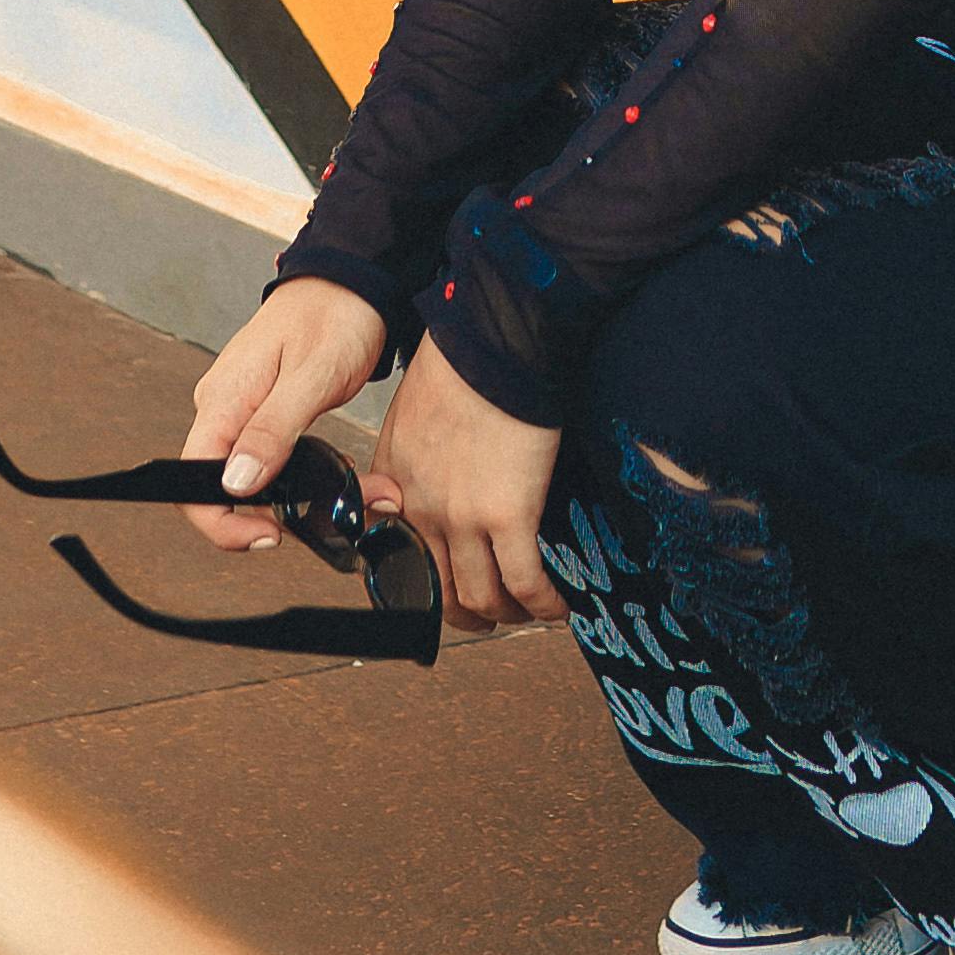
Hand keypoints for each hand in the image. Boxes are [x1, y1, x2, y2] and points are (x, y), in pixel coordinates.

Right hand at [181, 277, 389, 551]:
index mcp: (223, 399)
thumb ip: (272, 430)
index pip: (194, 481)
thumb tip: (235, 483)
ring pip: (253, 477)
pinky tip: (339, 473)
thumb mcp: (311, 375)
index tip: (267, 536)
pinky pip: (271, 458)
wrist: (351, 279)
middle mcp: (223, 408)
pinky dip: (305, 475)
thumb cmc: (333, 314)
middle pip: (223, 489)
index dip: (222, 523)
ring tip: (355, 494)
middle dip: (274, 516)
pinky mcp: (264, 411)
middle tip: (330, 518)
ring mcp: (242, 410)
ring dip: (297, 498)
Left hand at [371, 336, 562, 627]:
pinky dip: (542, 605)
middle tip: (490, 613)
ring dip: (507, 615)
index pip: (397, 557)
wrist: (496, 339)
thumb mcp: (414, 411)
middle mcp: (421, 508)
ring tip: (529, 610)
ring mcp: (461, 518)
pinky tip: (559, 607)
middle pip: (438, 591)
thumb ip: (415, 456)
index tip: (448, 588)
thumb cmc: (464, 359)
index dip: (424, 584)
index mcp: (394, 481)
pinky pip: (524, 583)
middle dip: (466, 614)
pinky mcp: (507, 515)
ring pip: (480, 598)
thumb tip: (441, 474)